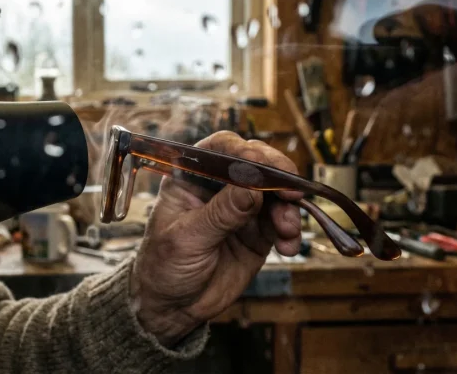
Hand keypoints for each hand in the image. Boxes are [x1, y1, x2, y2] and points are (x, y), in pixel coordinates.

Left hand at [131, 132, 302, 346]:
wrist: (172, 307)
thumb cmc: (164, 266)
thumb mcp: (187, 239)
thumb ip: (221, 214)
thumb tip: (252, 187)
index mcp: (191, 178)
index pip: (220, 149)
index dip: (243, 150)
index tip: (261, 163)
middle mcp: (219, 187)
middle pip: (255, 165)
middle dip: (277, 174)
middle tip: (292, 190)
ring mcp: (241, 208)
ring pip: (274, 194)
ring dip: (288, 207)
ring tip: (287, 229)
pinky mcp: (257, 232)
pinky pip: (281, 223)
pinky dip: (290, 232)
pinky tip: (288, 247)